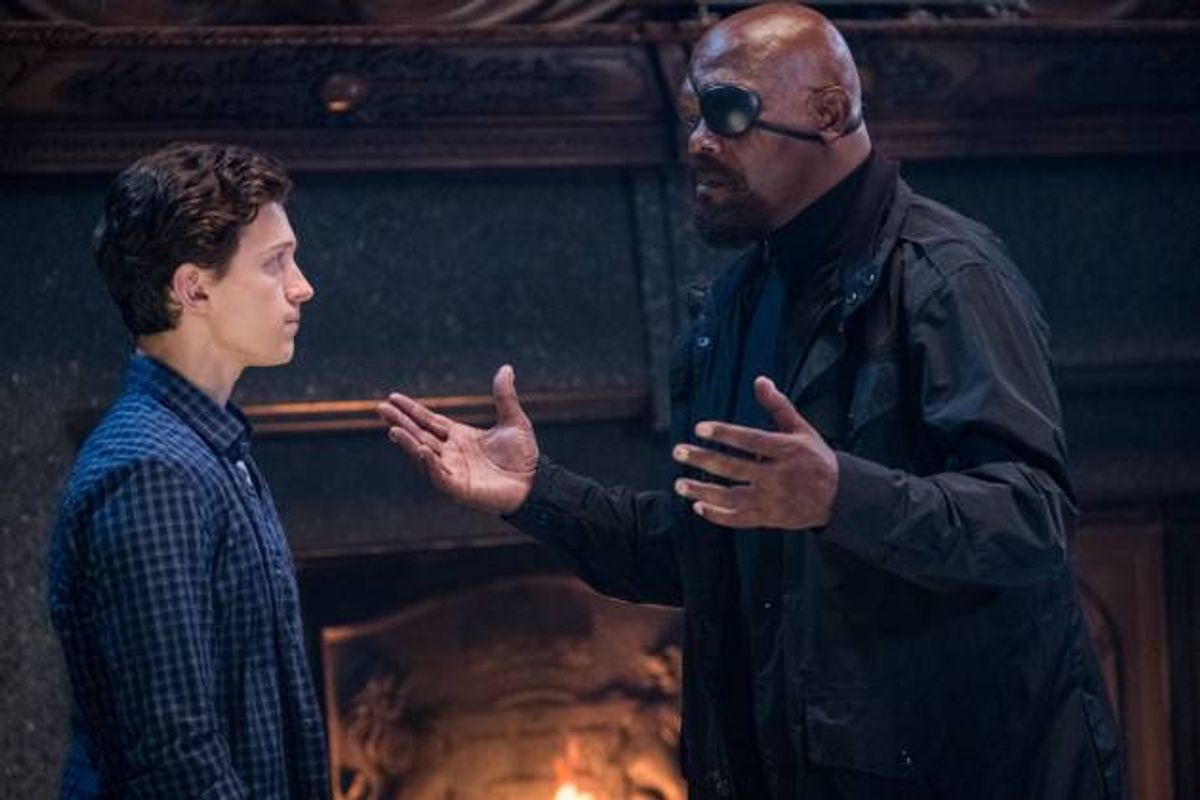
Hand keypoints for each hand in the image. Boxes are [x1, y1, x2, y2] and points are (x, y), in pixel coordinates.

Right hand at [376, 365, 538, 514]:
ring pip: (423, 455)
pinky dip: (428, 464)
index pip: (429, 421)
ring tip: (393, 430)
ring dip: (408, 443)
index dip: (411, 410)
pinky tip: (420, 450)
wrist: (535, 484)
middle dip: (400, 422)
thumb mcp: (513, 421)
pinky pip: (438, 476)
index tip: (393, 398)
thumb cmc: (523, 456)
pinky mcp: (458, 488)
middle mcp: (451, 453)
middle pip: (419, 435)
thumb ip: (504, 396)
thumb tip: (506, 368)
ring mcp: (452, 470)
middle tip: (381, 408)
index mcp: (459, 436)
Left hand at [672, 376, 837, 528]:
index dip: (725, 434)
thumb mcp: (802, 429)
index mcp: (787, 450)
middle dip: (704, 459)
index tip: (700, 428)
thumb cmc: (817, 459)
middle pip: (735, 468)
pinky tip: (698, 506)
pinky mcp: (769, 518)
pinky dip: (718, 516)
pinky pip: (739, 520)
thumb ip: (778, 406)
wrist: (839, 497)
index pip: (751, 440)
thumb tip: (760, 380)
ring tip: (679, 484)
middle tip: (679, 452)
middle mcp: (778, 476)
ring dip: (703, 491)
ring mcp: (772, 500)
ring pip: (732, 497)